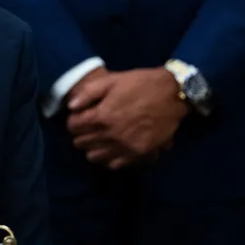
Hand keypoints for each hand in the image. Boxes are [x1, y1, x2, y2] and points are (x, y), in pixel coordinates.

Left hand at [66, 68, 187, 169]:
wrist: (173, 94)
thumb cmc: (141, 84)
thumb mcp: (112, 80)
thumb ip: (88, 93)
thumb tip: (70, 106)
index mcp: (102, 116)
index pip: (74, 127)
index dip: (73, 121)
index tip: (78, 117)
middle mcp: (112, 135)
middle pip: (82, 143)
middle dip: (80, 135)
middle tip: (87, 127)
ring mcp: (126, 147)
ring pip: (95, 157)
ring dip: (92, 148)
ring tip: (98, 139)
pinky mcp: (139, 154)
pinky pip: (115, 164)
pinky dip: (109, 158)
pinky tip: (111, 148)